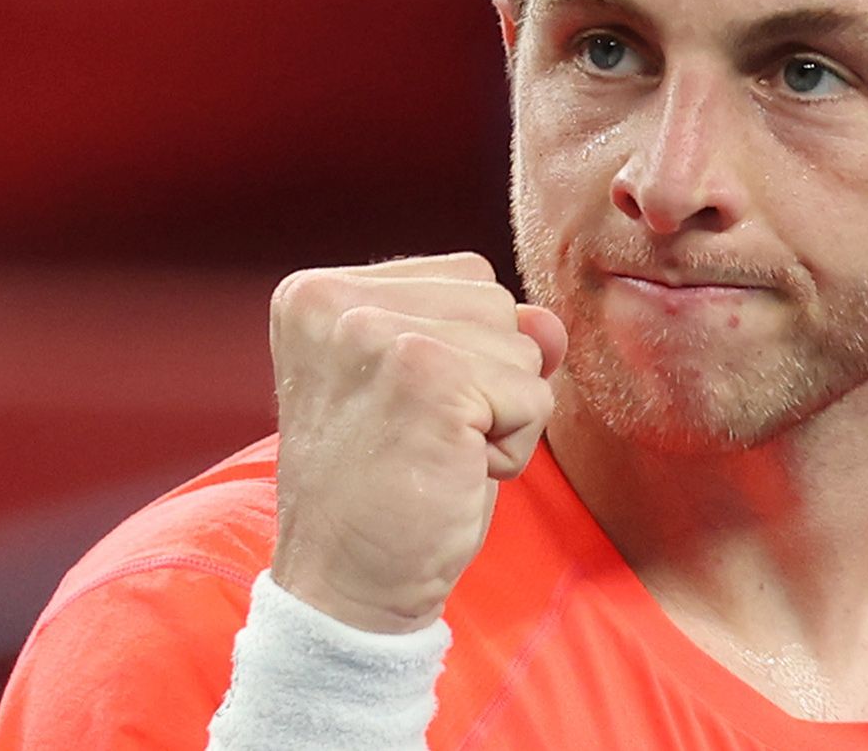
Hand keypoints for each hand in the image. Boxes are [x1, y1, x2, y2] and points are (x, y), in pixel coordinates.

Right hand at [266, 252, 566, 632]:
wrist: (346, 588)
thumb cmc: (388, 492)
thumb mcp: (434, 391)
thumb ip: (487, 336)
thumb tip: (550, 321)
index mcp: (317, 293)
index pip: (464, 279)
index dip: (465, 355)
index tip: (402, 414)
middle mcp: (334, 301)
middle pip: (496, 303)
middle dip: (487, 381)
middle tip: (421, 442)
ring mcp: (377, 333)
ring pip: (522, 347)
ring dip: (502, 414)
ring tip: (435, 456)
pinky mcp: (428, 375)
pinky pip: (533, 394)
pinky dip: (513, 448)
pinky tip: (452, 475)